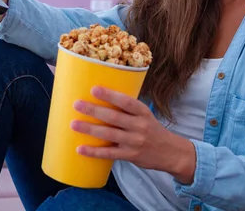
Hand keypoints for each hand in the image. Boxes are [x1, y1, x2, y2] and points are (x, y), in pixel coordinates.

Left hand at [71, 86, 196, 183]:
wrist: (170, 152)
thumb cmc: (152, 130)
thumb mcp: (145, 116)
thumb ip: (127, 110)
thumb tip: (100, 98)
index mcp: (143, 112)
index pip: (126, 102)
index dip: (110, 95)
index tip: (94, 88)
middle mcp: (140, 126)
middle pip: (114, 117)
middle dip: (94, 110)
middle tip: (77, 104)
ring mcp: (135, 142)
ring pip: (109, 134)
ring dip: (90, 129)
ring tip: (74, 124)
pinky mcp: (131, 156)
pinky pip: (109, 153)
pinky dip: (94, 152)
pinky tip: (80, 149)